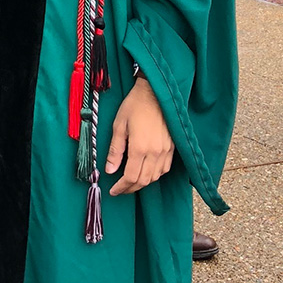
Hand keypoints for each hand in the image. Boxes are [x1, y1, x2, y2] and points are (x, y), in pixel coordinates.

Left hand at [105, 78, 174, 195]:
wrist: (155, 92)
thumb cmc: (134, 106)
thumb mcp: (119, 126)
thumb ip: (115, 150)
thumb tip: (110, 170)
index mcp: (140, 148)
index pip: (131, 177)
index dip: (121, 187)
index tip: (113, 191)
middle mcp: (155, 152)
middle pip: (144, 180)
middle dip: (131, 188)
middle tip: (120, 189)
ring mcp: (166, 150)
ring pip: (156, 177)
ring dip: (143, 183)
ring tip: (131, 182)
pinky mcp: (172, 147)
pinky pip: (165, 168)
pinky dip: (155, 175)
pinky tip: (146, 172)